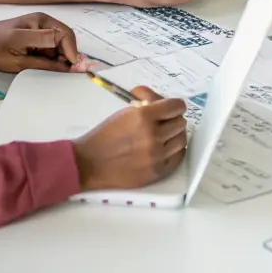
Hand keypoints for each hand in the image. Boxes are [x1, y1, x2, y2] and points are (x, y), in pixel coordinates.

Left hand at [0, 13, 81, 72]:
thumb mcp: (18, 59)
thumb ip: (44, 62)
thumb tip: (69, 66)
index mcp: (40, 22)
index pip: (65, 37)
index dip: (72, 53)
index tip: (72, 71)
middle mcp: (43, 21)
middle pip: (66, 38)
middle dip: (67, 55)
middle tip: (63, 73)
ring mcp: (39, 26)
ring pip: (59, 42)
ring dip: (58, 56)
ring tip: (48, 69)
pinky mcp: (34, 33)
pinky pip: (50, 44)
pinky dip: (50, 55)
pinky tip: (42, 64)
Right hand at [72, 85, 188, 190]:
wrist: (89, 163)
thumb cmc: (104, 136)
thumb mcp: (124, 112)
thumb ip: (146, 104)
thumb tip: (160, 101)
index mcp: (143, 116)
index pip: (176, 106)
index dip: (174, 106)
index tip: (171, 108)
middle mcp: (153, 135)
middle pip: (180, 122)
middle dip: (172, 119)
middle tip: (163, 121)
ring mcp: (156, 155)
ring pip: (181, 139)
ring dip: (174, 135)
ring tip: (163, 135)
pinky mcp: (157, 171)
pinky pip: (178, 157)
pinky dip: (174, 150)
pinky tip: (165, 148)